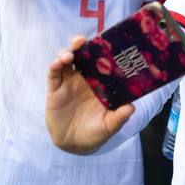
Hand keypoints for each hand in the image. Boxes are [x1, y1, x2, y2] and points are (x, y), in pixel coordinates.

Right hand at [46, 36, 134, 153]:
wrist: (74, 144)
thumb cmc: (96, 131)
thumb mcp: (110, 126)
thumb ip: (119, 117)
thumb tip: (131, 108)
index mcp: (101, 81)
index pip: (102, 60)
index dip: (102, 49)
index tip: (104, 40)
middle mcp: (86, 78)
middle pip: (83, 55)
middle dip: (82, 45)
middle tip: (81, 40)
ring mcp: (70, 82)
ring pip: (66, 61)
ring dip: (67, 53)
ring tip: (69, 55)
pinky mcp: (55, 90)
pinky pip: (54, 74)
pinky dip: (55, 66)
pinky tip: (58, 63)